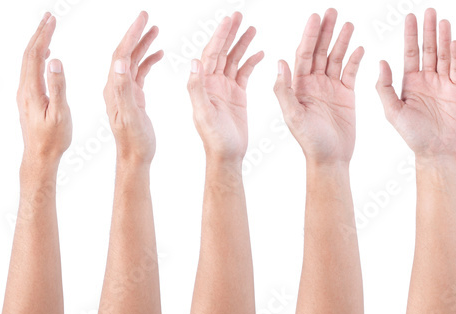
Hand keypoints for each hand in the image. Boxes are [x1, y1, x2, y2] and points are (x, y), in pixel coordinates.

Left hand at [18, 13, 70, 161]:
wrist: (37, 158)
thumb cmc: (51, 140)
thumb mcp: (59, 114)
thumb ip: (57, 87)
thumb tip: (54, 61)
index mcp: (30, 90)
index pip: (34, 55)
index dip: (43, 35)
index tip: (51, 19)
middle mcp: (22, 89)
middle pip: (28, 54)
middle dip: (39, 33)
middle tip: (49, 16)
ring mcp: (22, 94)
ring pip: (26, 61)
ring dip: (36, 42)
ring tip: (46, 28)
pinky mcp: (24, 99)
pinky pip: (27, 70)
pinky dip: (35, 56)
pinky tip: (43, 53)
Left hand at [104, 12, 162, 165]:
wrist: (133, 158)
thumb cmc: (133, 141)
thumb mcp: (129, 115)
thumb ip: (123, 89)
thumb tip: (120, 63)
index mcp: (113, 88)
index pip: (120, 55)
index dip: (131, 35)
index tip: (142, 18)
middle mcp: (115, 87)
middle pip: (125, 53)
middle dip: (136, 33)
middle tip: (146, 16)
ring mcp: (124, 92)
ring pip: (132, 61)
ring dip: (143, 44)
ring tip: (156, 28)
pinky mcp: (133, 97)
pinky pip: (139, 72)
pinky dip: (148, 60)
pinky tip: (159, 53)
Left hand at [188, 12, 262, 162]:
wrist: (226, 156)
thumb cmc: (213, 138)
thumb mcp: (203, 113)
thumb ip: (196, 88)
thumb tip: (194, 61)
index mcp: (202, 85)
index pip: (210, 54)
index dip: (219, 36)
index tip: (228, 20)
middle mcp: (211, 83)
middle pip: (221, 51)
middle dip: (229, 33)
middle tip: (239, 15)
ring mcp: (224, 88)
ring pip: (233, 59)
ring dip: (241, 43)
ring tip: (251, 27)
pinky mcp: (236, 95)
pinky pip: (243, 72)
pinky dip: (251, 61)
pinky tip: (261, 51)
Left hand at [274, 9, 363, 164]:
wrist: (329, 159)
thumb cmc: (308, 141)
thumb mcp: (292, 116)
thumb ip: (284, 90)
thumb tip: (279, 62)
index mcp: (297, 86)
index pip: (303, 54)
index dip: (309, 35)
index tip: (315, 17)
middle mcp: (312, 84)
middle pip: (319, 51)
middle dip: (325, 31)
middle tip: (332, 10)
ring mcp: (329, 88)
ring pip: (335, 58)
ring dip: (341, 40)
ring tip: (348, 22)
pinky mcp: (345, 95)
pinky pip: (350, 72)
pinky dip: (355, 59)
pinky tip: (360, 46)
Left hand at [377, 8, 455, 158]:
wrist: (434, 151)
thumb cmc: (411, 134)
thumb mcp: (391, 110)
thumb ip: (384, 87)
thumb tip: (381, 61)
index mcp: (409, 82)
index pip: (410, 52)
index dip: (410, 35)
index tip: (409, 17)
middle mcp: (426, 79)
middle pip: (428, 49)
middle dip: (428, 30)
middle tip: (429, 10)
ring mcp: (443, 84)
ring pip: (443, 56)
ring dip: (443, 38)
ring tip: (442, 20)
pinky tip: (453, 42)